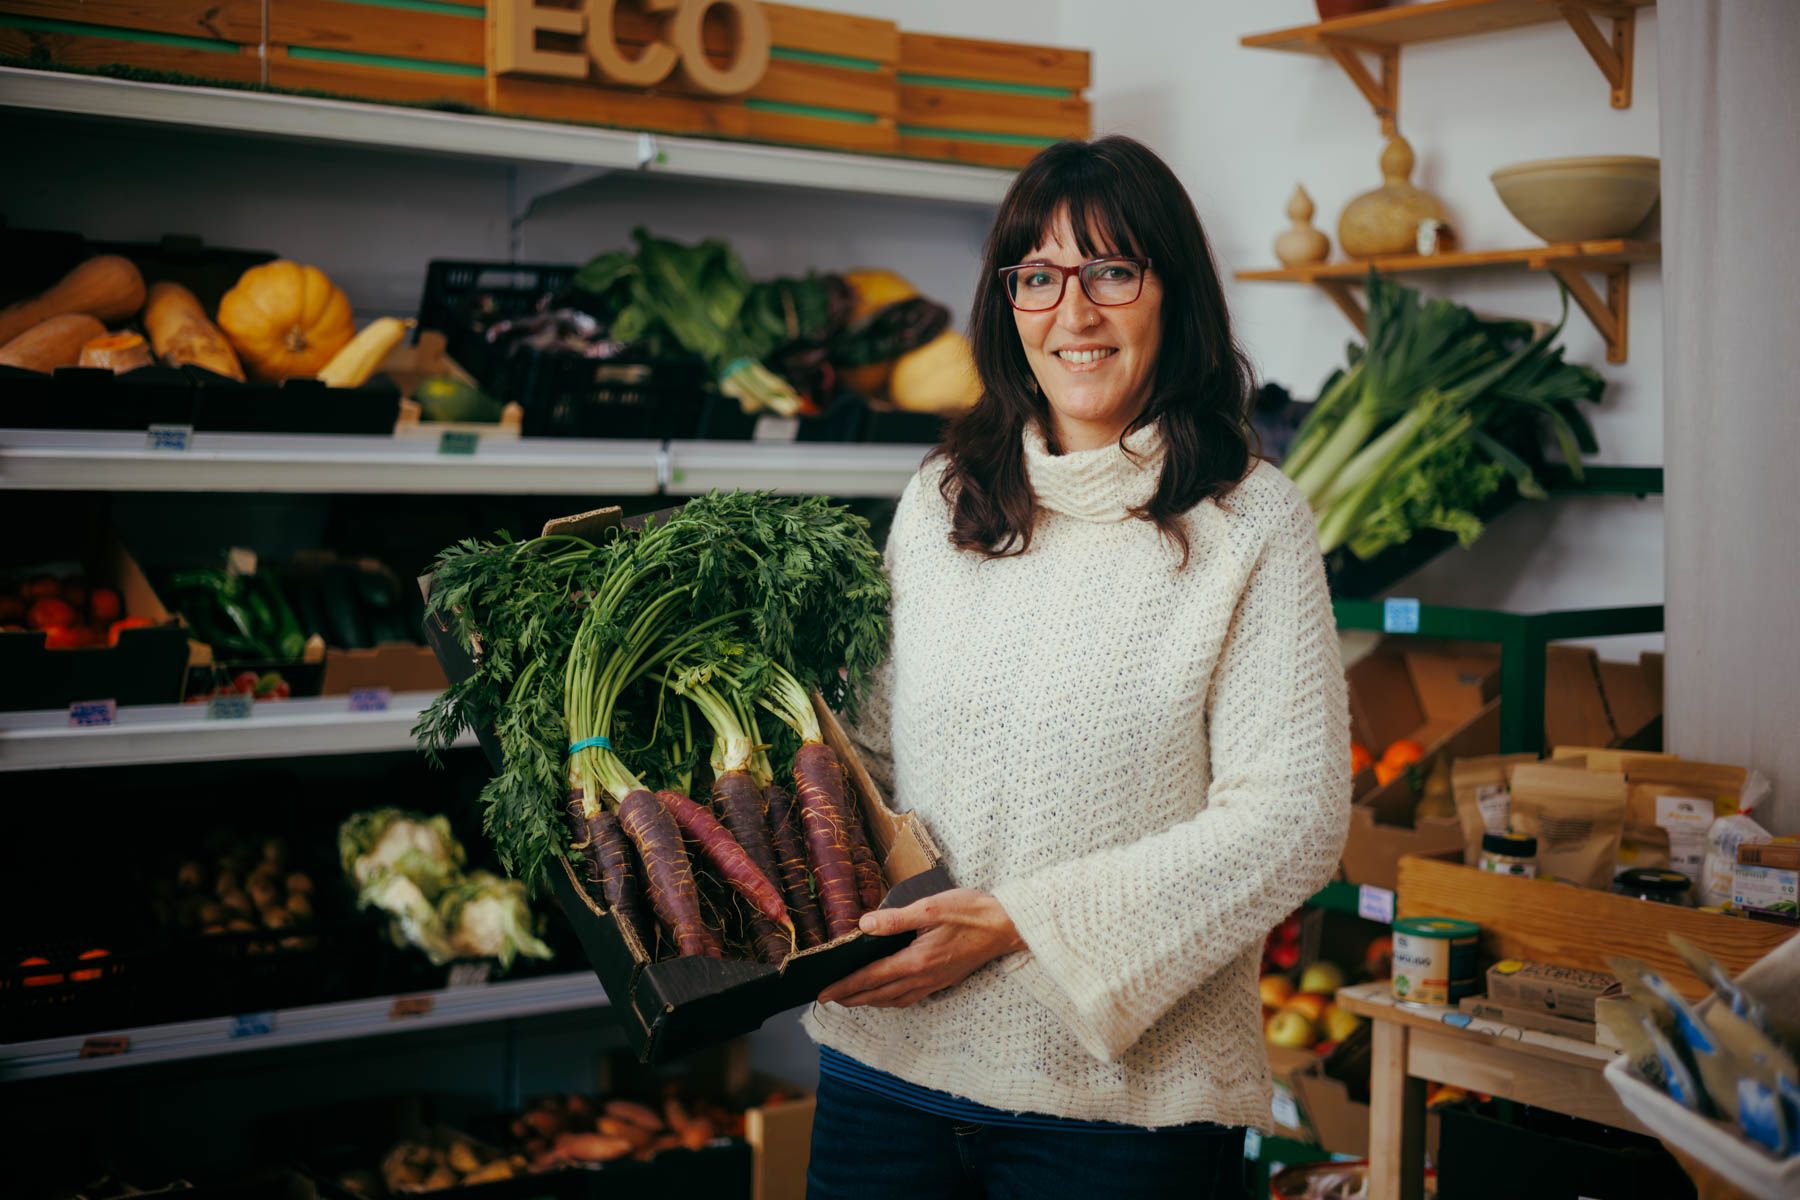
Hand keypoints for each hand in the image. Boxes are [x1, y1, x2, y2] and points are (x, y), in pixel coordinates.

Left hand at [816, 888, 1025, 1008]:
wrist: (1006, 926)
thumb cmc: (970, 913)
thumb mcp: (929, 908)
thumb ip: (895, 919)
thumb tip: (864, 926)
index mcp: (915, 961)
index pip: (871, 977)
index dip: (845, 986)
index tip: (824, 992)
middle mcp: (923, 978)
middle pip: (879, 994)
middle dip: (852, 998)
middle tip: (829, 998)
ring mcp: (935, 982)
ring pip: (894, 999)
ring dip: (870, 1001)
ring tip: (853, 998)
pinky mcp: (944, 980)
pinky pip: (911, 997)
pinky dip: (892, 999)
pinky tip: (889, 993)